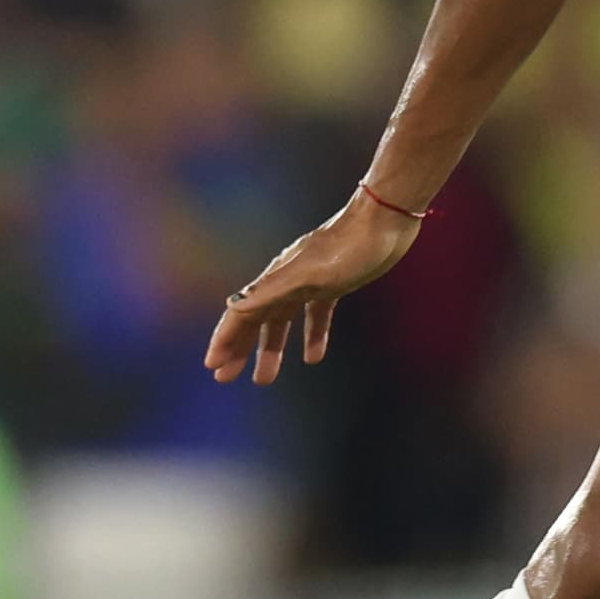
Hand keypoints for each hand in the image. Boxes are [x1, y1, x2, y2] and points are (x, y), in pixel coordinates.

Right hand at [205, 188, 425, 383]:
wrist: (386, 220)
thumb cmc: (349, 247)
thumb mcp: (309, 275)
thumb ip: (271, 292)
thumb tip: (232, 306)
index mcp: (276, 278)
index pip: (240, 314)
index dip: (225, 340)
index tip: (213, 367)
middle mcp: (286, 280)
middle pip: (255, 320)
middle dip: (239, 349)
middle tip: (226, 378)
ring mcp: (310, 282)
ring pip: (282, 320)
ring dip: (271, 348)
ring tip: (264, 378)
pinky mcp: (334, 283)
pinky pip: (315, 315)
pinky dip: (312, 336)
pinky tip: (313, 358)